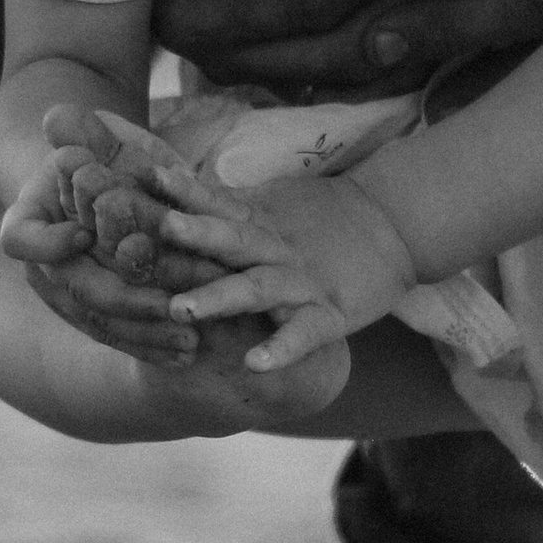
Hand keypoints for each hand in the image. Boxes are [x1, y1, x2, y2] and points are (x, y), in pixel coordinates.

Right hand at [5, 107, 231, 367]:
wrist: (102, 192)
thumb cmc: (101, 159)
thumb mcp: (97, 140)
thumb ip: (82, 131)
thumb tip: (58, 116)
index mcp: (27, 219)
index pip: (21, 238)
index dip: (49, 242)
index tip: (83, 235)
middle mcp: (39, 265)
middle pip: (74, 290)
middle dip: (126, 300)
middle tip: (170, 306)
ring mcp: (62, 297)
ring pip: (101, 322)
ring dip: (146, 334)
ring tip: (190, 340)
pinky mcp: (91, 318)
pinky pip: (119, 338)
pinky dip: (150, 346)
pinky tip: (185, 355)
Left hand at [161, 171, 419, 375]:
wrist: (396, 228)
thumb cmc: (324, 220)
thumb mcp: (271, 206)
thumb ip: (223, 202)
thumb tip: (166, 182)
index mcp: (260, 224)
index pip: (217, 205)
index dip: (183, 193)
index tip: (145, 178)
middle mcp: (276, 251)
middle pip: (232, 239)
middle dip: (194, 236)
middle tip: (156, 231)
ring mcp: (302, 283)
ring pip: (257, 287)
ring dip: (220, 296)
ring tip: (183, 309)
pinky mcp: (331, 315)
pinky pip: (304, 334)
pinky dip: (282, 348)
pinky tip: (254, 363)